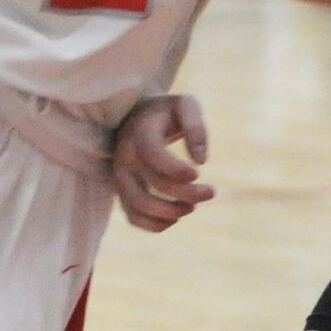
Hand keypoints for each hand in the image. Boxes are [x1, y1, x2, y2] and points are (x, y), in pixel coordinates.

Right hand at [111, 93, 213, 231]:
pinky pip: (133, 217)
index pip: (153, 154)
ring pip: (139, 206)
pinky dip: (155, 224)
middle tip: (211, 192)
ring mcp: (119, 175)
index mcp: (140, 131)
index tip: (199, 173)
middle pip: (152, 184)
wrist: (138, 116)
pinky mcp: (121, 191)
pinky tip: (176, 217)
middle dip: (187, 194)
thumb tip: (201, 161)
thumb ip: (196, 126)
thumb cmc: (167, 111)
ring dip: (170, 213)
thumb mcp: (185, 105)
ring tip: (193, 207)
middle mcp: (124, 155)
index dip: (176, 169)